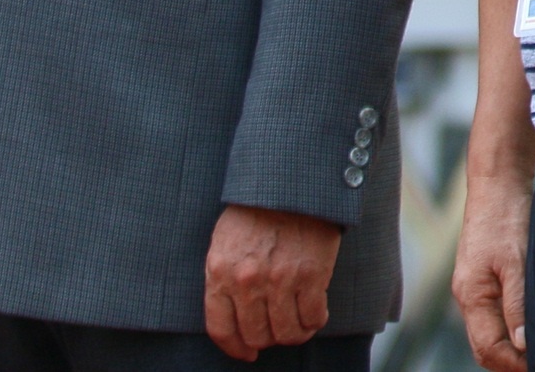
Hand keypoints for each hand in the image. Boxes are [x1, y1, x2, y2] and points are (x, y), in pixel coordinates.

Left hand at [203, 205, 342, 361]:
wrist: (291, 182)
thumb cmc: (255, 210)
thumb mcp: (225, 242)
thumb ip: (224, 279)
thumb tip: (234, 320)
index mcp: (220, 273)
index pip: (221, 330)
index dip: (235, 349)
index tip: (247, 353)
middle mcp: (247, 281)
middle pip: (256, 336)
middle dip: (267, 338)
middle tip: (277, 328)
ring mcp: (280, 279)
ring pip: (286, 334)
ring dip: (294, 334)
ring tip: (299, 324)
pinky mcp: (311, 274)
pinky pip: (313, 317)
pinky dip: (315, 321)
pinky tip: (315, 313)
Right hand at [452, 175, 533, 371]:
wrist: (498, 182)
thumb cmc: (505, 217)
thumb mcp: (516, 262)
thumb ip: (517, 304)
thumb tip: (521, 345)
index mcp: (471, 296)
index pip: (488, 349)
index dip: (514, 364)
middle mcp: (468, 296)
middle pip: (485, 346)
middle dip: (511, 361)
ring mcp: (476, 286)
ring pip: (490, 331)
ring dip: (513, 345)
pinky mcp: (486, 276)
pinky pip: (495, 314)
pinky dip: (512, 327)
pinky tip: (533, 325)